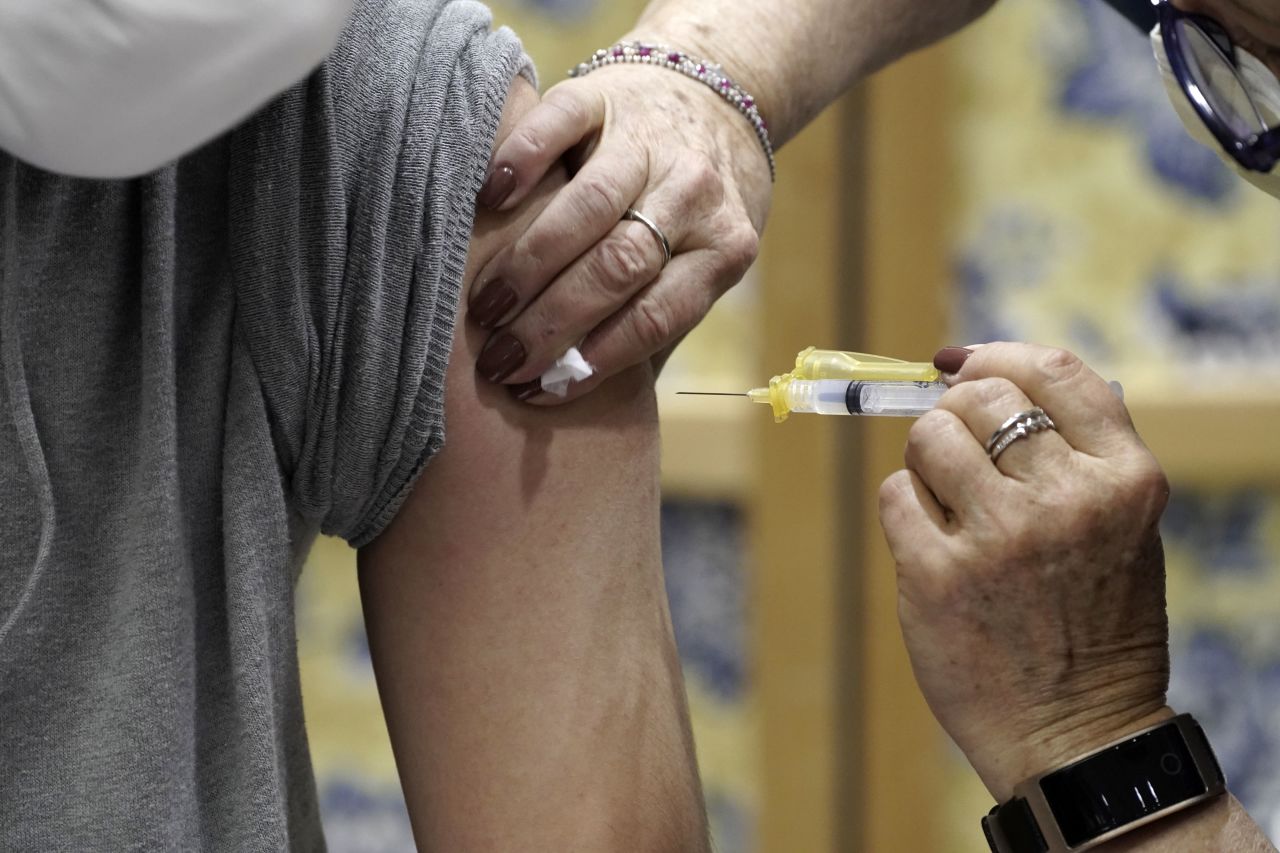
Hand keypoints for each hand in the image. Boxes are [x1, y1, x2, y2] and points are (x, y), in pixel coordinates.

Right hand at [469, 58, 773, 402]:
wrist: (711, 105)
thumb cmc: (692, 215)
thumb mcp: (700, 271)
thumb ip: (656, 328)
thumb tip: (589, 405)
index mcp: (723, 248)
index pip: (658, 314)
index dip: (598, 358)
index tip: (540, 389)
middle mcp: (694, 191)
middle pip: (620, 266)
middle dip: (554, 321)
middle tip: (501, 359)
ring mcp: (648, 139)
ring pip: (588, 206)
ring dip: (529, 262)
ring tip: (485, 306)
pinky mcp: (604, 95)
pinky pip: (559, 124)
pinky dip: (522, 160)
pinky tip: (490, 200)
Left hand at [878, 343, 1173, 800]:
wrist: (1075, 735)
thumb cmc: (1092, 623)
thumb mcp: (1122, 529)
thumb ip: (1075, 452)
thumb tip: (978, 369)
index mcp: (1125, 481)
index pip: (1054, 371)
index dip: (997, 355)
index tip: (962, 362)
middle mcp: (1067, 501)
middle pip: (980, 397)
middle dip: (954, 414)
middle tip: (956, 453)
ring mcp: (1000, 538)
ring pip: (929, 437)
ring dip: (926, 460)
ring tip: (947, 504)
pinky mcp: (937, 575)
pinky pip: (896, 494)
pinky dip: (905, 509)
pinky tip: (931, 545)